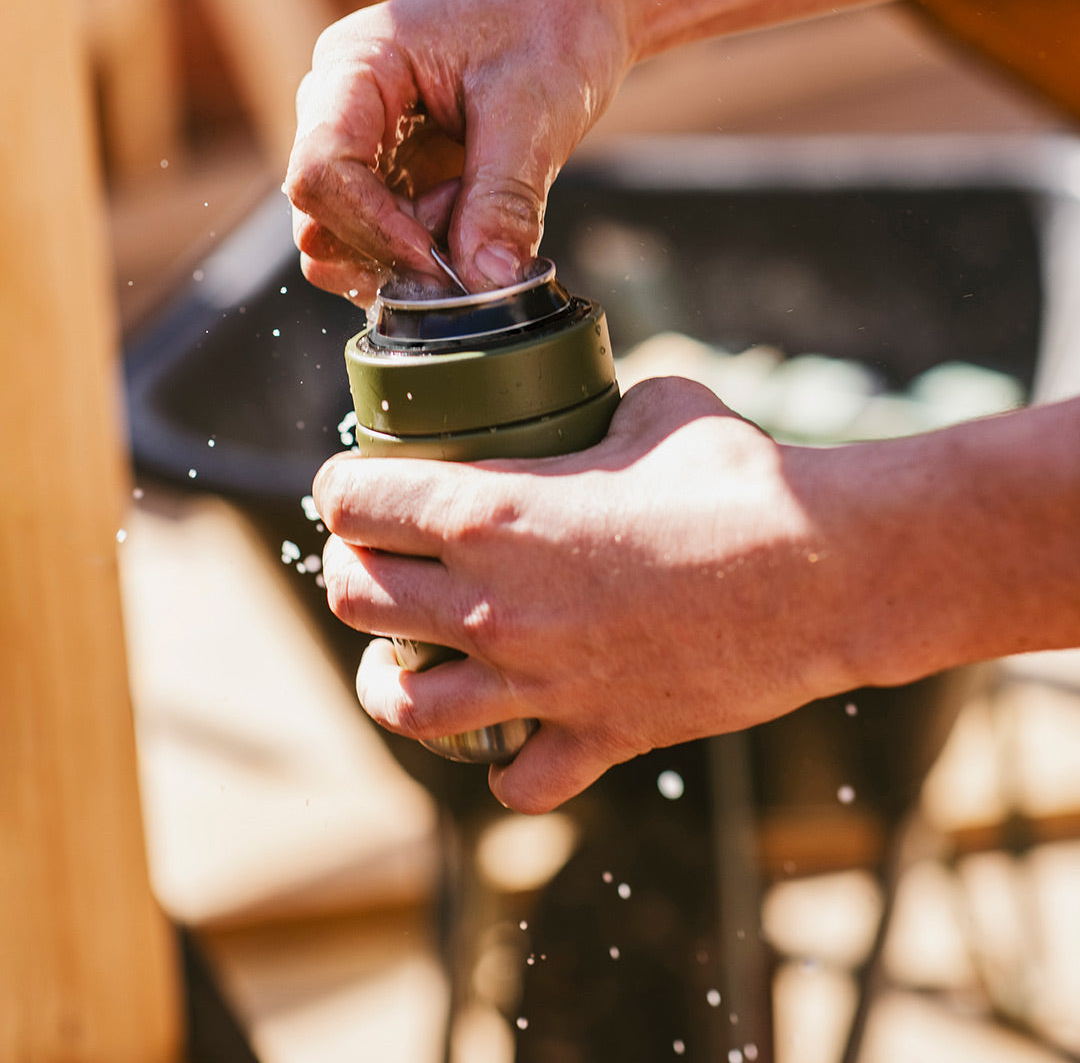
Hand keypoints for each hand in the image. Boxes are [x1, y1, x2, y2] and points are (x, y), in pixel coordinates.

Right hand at [284, 0, 629, 304]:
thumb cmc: (553, 21)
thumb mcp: (534, 110)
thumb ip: (504, 199)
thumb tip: (488, 285)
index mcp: (355, 66)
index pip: (319, 171)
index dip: (374, 229)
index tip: (444, 260)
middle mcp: (339, 106)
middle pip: (320, 216)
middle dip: (395, 246)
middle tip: (476, 230)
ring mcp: (362, 145)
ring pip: (343, 240)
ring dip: (410, 255)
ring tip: (480, 211)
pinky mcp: (393, 176)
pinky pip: (381, 242)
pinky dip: (427, 254)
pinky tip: (477, 221)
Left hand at [313, 377, 857, 811]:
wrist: (822, 574)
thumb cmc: (739, 477)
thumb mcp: (658, 408)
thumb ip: (602, 412)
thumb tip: (597, 411)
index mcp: (492, 514)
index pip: (355, 502)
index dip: (344, 485)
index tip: (354, 483)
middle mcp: (493, 604)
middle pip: (355, 597)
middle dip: (350, 569)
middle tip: (376, 555)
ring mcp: (540, 681)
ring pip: (405, 705)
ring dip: (389, 677)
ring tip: (404, 657)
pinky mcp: (598, 735)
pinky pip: (518, 783)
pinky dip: (507, 765)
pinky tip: (517, 737)